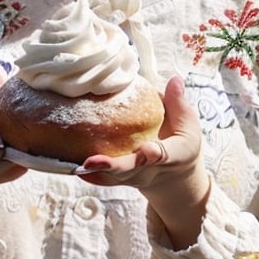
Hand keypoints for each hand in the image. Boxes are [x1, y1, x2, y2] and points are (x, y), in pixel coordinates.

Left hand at [77, 75, 210, 247]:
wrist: (175, 178)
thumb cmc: (181, 145)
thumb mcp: (188, 124)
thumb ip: (178, 103)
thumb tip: (174, 79)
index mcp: (173, 156)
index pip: (164, 155)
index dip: (154, 154)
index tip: (148, 150)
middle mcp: (151, 171)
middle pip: (131, 171)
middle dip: (114, 167)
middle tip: (92, 162)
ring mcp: (134, 177)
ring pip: (114, 178)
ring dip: (96, 172)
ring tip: (77, 164)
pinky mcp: (120, 180)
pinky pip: (103, 180)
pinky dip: (89, 175)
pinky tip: (71, 165)